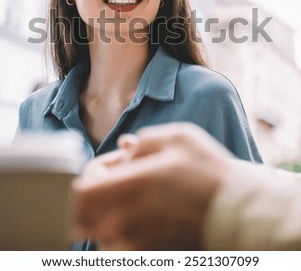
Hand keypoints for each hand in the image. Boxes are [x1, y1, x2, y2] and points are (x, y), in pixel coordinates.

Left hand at [72, 122, 234, 249]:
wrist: (237, 215)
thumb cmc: (209, 173)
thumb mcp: (179, 138)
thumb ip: (143, 141)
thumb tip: (124, 148)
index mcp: (133, 185)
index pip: (80, 192)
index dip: (90, 175)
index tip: (110, 168)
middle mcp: (127, 220)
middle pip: (82, 216)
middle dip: (96, 195)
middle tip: (121, 183)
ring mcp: (135, 245)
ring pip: (100, 231)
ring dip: (110, 212)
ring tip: (141, 199)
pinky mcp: (146, 258)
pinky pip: (118, 246)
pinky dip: (124, 230)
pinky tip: (148, 216)